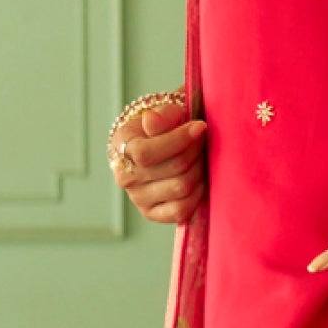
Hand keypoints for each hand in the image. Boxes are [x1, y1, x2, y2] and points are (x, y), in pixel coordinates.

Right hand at [111, 98, 206, 222]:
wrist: (157, 145)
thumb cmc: (164, 126)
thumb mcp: (163, 112)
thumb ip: (161, 115)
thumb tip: (151, 120)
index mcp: (122, 146)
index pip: (146, 152)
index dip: (178, 139)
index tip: (200, 127)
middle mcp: (125, 176)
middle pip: (173, 169)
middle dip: (195, 152)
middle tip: (205, 141)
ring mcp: (137, 198)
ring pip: (181, 187)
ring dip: (200, 170)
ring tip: (202, 157)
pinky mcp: (151, 214)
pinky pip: (180, 210)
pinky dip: (197, 194)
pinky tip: (201, 179)